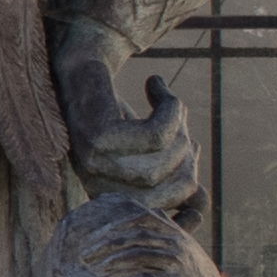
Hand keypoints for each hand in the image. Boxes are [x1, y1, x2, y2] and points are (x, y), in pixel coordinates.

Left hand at [63, 49, 199, 210]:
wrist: (77, 63)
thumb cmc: (116, 111)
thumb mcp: (148, 147)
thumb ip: (171, 173)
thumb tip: (200, 208)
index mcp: (107, 195)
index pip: (157, 213)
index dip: (187, 196)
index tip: (197, 172)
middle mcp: (96, 186)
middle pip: (163, 191)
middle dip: (188, 160)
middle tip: (185, 129)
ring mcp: (93, 163)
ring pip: (159, 167)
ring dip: (180, 134)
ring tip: (174, 108)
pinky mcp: (97, 136)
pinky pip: (155, 136)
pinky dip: (171, 112)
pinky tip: (158, 89)